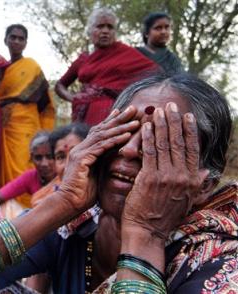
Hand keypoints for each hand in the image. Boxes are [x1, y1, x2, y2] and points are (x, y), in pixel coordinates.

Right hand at [58, 106, 139, 212]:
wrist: (69, 204)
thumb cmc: (84, 194)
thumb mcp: (97, 174)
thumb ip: (103, 162)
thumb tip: (117, 156)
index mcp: (83, 151)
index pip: (99, 131)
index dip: (112, 121)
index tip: (125, 112)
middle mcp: (80, 148)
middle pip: (102, 128)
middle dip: (119, 118)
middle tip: (134, 109)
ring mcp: (79, 152)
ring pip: (103, 135)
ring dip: (121, 127)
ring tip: (136, 122)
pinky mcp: (81, 159)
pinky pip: (101, 147)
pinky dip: (115, 140)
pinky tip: (127, 136)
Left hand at [122, 103, 208, 239]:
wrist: (147, 231)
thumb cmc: (164, 216)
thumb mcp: (187, 201)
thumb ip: (196, 185)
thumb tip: (206, 172)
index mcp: (192, 180)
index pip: (192, 149)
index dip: (189, 130)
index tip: (186, 115)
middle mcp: (182, 176)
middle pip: (179, 142)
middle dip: (174, 121)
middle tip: (171, 105)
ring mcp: (166, 177)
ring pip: (164, 145)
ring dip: (161, 125)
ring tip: (158, 110)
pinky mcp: (149, 178)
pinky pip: (149, 153)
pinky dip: (148, 138)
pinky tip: (145, 126)